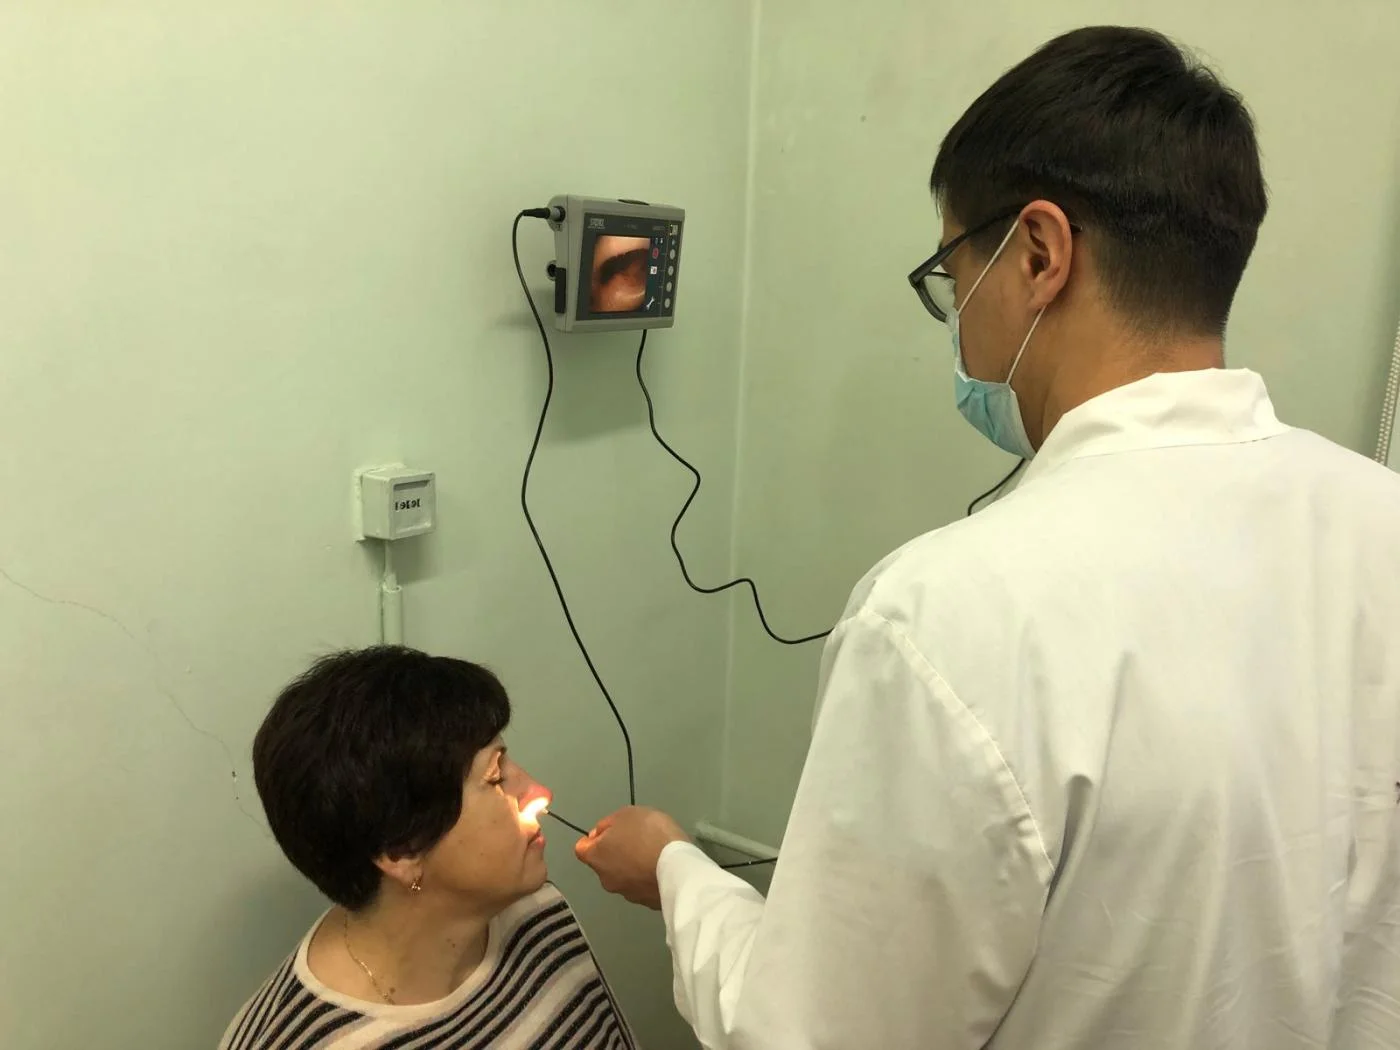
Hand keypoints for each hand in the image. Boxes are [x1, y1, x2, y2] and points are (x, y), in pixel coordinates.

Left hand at [574, 806, 688, 909]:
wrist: (678, 868)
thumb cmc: (649, 835)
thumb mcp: (628, 814)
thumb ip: (609, 823)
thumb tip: (602, 833)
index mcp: (596, 856)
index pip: (582, 849)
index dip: (594, 838)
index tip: (611, 831)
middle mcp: (606, 879)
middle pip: (604, 864)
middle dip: (616, 853)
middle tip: (637, 840)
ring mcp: (627, 894)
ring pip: (624, 877)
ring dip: (633, 867)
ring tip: (653, 854)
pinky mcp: (647, 903)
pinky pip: (643, 886)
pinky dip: (648, 878)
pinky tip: (663, 868)